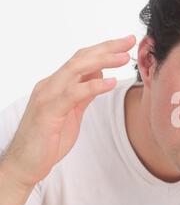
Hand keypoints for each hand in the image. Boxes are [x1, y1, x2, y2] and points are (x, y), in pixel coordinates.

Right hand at [2, 35, 135, 186]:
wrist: (26, 163)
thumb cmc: (49, 139)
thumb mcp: (73, 112)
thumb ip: (84, 93)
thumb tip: (99, 76)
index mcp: (56, 84)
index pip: (81, 59)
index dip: (104, 49)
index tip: (125, 44)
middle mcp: (51, 85)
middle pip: (81, 58)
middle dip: (107, 47)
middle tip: (129, 41)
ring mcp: (48, 96)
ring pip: (76, 69)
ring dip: (102, 61)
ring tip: (123, 58)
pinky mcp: (49, 112)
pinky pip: (73, 94)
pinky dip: (93, 86)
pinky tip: (111, 82)